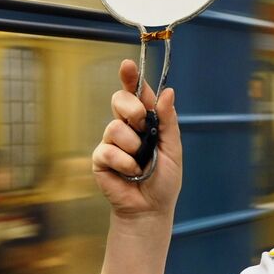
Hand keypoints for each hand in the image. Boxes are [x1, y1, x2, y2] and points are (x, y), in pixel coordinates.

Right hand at [91, 59, 181, 220]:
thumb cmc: (164, 181)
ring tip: (140, 163)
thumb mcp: (173, 149)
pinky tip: (130, 173)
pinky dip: (123, 163)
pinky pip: (108, 150)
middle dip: (132, 110)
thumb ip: (168, 121)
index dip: (131, 77)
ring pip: (115, 127)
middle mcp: (126, 128)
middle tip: (143, 126)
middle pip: (120, 100)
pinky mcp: (100, 159)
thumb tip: (167, 92)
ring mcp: (111, 143)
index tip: (128, 65)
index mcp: (146, 122)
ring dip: (132, 146)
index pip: (137, 94)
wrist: (151, 209)